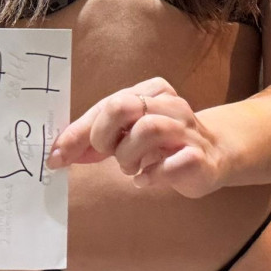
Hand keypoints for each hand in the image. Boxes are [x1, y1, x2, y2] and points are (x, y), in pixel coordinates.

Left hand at [46, 77, 224, 198]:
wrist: (214, 155)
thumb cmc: (162, 144)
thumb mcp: (126, 136)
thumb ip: (95, 140)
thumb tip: (58, 154)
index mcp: (149, 91)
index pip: (106, 104)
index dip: (77, 132)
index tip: (56, 157)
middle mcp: (169, 104)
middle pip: (124, 105)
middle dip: (104, 135)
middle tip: (106, 153)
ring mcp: (188, 129)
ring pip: (148, 129)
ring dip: (129, 156)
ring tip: (131, 168)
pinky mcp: (200, 157)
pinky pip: (173, 163)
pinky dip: (152, 175)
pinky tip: (147, 179)